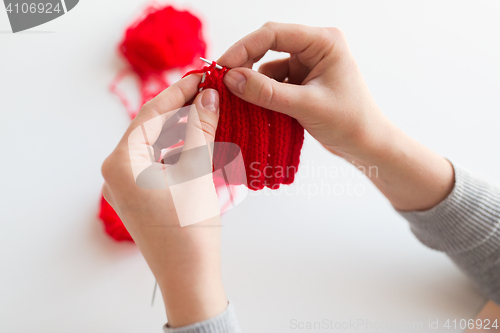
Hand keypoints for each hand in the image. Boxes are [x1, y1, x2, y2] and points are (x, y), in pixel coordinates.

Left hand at [101, 75, 226, 326]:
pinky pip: (157, 162)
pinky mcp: (139, 196)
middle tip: (208, 93)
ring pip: (155, 144)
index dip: (179, 92)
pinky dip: (177, 149)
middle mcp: (116, 171)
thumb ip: (200, 129)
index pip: (151, 114)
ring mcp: (126, 185)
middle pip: (151, 127)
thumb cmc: (189, 228)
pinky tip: (198, 140)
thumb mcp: (196, 172)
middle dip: (180, 110)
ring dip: (180, 129)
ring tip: (207, 113)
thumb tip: (208, 96)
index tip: (202, 76)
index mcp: (121, 162)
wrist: (188, 277)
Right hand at [218, 22, 453, 210]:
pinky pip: (274, 82)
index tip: (222, 66)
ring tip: (239, 101)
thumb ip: (267, 92)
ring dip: (254, 83)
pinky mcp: (302, 81)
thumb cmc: (349, 122)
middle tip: (223, 81)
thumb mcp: (305, 106)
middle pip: (268, 45)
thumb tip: (230, 79)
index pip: (274, 33)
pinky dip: (263, 94)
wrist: (367, 145)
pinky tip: (255, 107)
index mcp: (323, 41)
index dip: (244, 48)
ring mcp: (308, 64)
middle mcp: (315, 47)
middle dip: (246, 63)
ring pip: (268, 66)